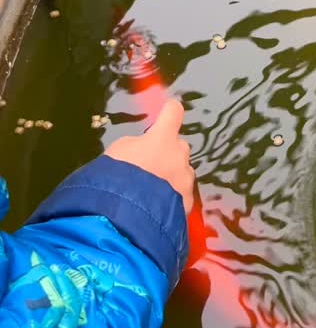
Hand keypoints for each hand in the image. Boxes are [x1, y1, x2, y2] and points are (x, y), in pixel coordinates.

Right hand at [106, 99, 194, 214]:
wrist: (125, 215)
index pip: (173, 113)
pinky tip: (156, 208)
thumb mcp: (118, 151)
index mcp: (162, 138)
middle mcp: (180, 156)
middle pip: (179, 146)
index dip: (170, 112)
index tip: (168, 111)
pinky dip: (171, 198)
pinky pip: (180, 195)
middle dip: (168, 153)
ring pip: (181, 172)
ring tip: (151, 192)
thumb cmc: (116, 177)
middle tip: (149, 166)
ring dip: (171, 177)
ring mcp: (186, 181)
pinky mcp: (188, 203)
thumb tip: (143, 152)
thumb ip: (136, 146)